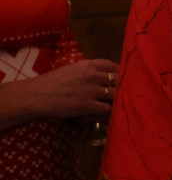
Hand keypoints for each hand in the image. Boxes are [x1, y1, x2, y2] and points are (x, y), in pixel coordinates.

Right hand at [0, 58, 119, 131]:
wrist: (38, 94)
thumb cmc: (52, 82)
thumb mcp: (71, 69)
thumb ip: (87, 71)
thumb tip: (102, 74)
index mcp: (87, 65)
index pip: (112, 65)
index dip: (121, 72)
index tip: (125, 78)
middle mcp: (92, 75)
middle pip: (118, 80)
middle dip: (123, 87)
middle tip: (127, 93)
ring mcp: (91, 90)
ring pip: (115, 94)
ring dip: (119, 101)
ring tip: (121, 105)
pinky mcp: (88, 104)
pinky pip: (107, 108)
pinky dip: (111, 112)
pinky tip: (111, 114)